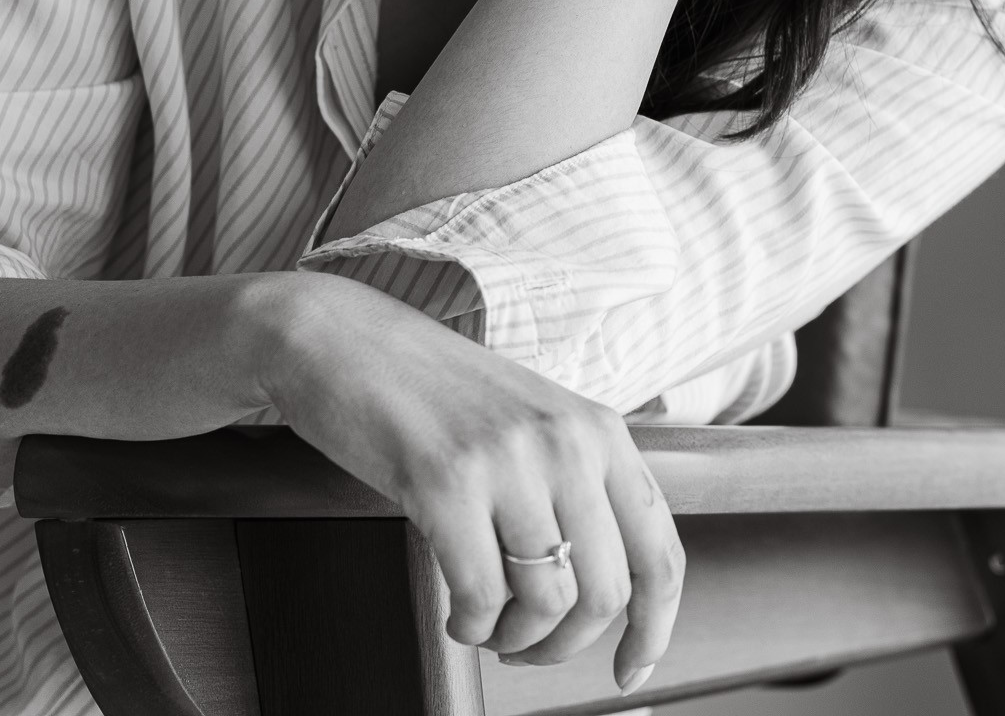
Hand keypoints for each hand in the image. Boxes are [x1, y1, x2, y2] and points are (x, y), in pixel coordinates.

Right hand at [259, 272, 683, 687]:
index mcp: (598, 428)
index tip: (631, 666)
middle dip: (564, 645)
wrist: (345, 338)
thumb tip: (604, 587)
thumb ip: (576, 486)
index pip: (659, 551)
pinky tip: (456, 610)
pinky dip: (471, 626)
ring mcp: (508, 460)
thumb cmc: (433, 387)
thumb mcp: (532, 423)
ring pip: (547, 603)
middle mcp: (566, 441)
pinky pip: (482, 597)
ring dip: (512, 638)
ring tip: (484, 621)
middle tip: (527, 646)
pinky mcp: (447, 481)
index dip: (653, 628)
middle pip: (605, 593)